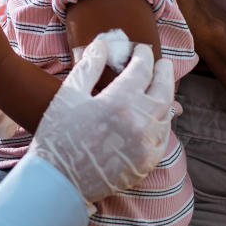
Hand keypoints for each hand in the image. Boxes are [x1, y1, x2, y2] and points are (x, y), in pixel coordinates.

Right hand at [26, 39, 175, 204]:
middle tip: (162, 63)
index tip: (140, 49)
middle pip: (163, 89)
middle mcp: (140, 122)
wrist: (59, 181)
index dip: (143, 55)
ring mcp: (147, 145)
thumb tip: (103, 44)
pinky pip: (163, 137)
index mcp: (119, 101)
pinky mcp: (147, 163)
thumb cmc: (59, 136)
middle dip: (164, 72)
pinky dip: (162, 122)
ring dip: (165, 97)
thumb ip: (89, 67)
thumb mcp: (69, 95)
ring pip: (166, 114)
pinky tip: (155, 117)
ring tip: (159, 87)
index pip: (142, 69)